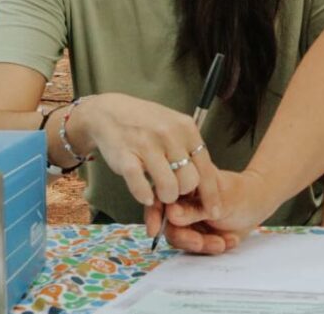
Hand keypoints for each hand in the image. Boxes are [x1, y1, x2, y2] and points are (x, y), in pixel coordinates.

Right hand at [71, 93, 220, 218]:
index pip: (206, 167)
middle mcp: (169, 135)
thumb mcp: (174, 126)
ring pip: (169, 188)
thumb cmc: (146, 124)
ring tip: (159, 192)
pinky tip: (145, 194)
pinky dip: (144, 197)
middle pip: (190, 181)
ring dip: (165, 197)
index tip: (215, 211)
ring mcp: (147, 146)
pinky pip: (141, 188)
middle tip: (174, 192)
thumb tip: (207, 180)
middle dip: (183, 193)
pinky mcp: (126, 157)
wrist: (109, 112)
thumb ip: (189, 149)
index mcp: (186, 128)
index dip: (211, 193)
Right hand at [155, 170, 272, 253]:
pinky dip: (211, 247)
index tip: (155, 230)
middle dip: (184, 237)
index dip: (153, 214)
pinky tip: (229, 240)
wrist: (258, 204)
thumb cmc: (242, 193)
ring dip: (201, 244)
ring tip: (222, 242)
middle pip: (167, 224)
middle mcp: (181, 201)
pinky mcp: (196, 233)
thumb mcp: (222, 200)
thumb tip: (170, 213)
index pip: (160, 197)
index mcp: (184, 183)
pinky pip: (194, 247)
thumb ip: (196, 209)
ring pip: (180, 238)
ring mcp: (187, 219)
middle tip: (200, 242)